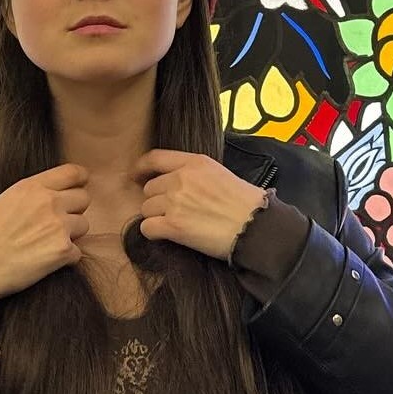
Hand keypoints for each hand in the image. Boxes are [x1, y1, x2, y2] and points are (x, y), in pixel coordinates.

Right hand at [0, 163, 90, 317]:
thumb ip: (27, 198)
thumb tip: (41, 202)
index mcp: (31, 187)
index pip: (73, 173)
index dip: (80, 180)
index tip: (79, 187)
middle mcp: (48, 202)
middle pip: (84, 198)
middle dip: (75, 210)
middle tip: (59, 223)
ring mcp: (58, 227)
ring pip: (84, 226)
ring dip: (72, 235)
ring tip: (49, 244)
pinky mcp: (62, 252)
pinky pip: (77, 252)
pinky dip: (66, 258)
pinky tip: (46, 262)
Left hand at [132, 150, 266, 261]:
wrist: (255, 226)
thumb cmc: (245, 204)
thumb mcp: (220, 174)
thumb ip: (195, 174)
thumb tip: (177, 183)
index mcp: (194, 163)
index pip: (155, 158)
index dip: (141, 168)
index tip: (136, 176)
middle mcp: (181, 179)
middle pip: (149, 189)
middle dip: (156, 201)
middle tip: (172, 212)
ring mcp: (175, 202)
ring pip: (146, 209)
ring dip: (156, 218)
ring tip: (176, 225)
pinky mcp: (173, 226)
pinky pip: (147, 228)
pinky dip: (153, 233)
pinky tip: (168, 235)